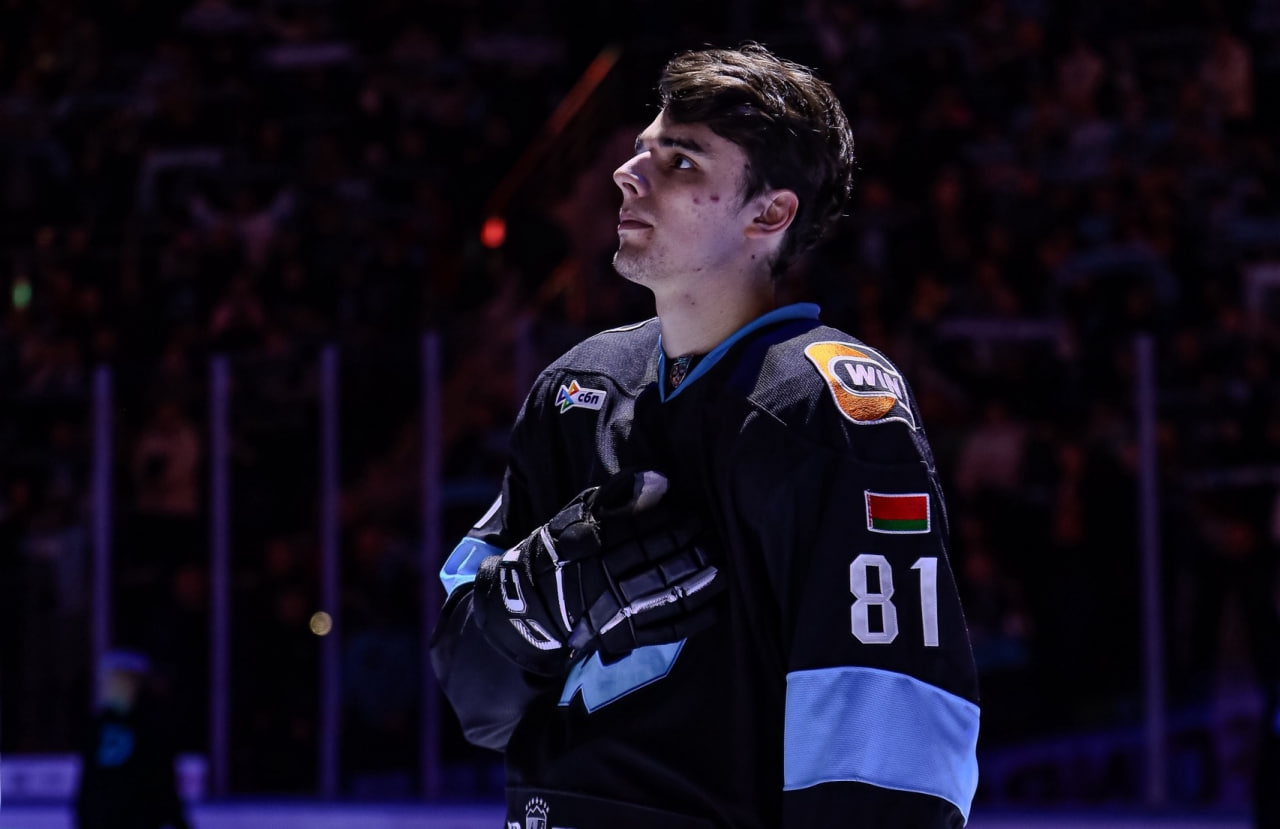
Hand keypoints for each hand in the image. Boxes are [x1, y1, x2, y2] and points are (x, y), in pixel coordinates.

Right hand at [472, 469, 721, 674]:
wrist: (533, 603)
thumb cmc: (561, 548)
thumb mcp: (578, 514)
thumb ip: (617, 496)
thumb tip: (659, 479)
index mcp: (594, 546)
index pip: (640, 534)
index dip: (671, 526)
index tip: (693, 519)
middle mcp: (605, 579)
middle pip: (658, 564)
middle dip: (690, 553)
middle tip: (711, 543)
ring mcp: (615, 610)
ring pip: (665, 596)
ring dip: (698, 584)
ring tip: (720, 571)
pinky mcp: (622, 635)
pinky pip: (663, 629)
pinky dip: (691, 619)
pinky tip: (713, 606)